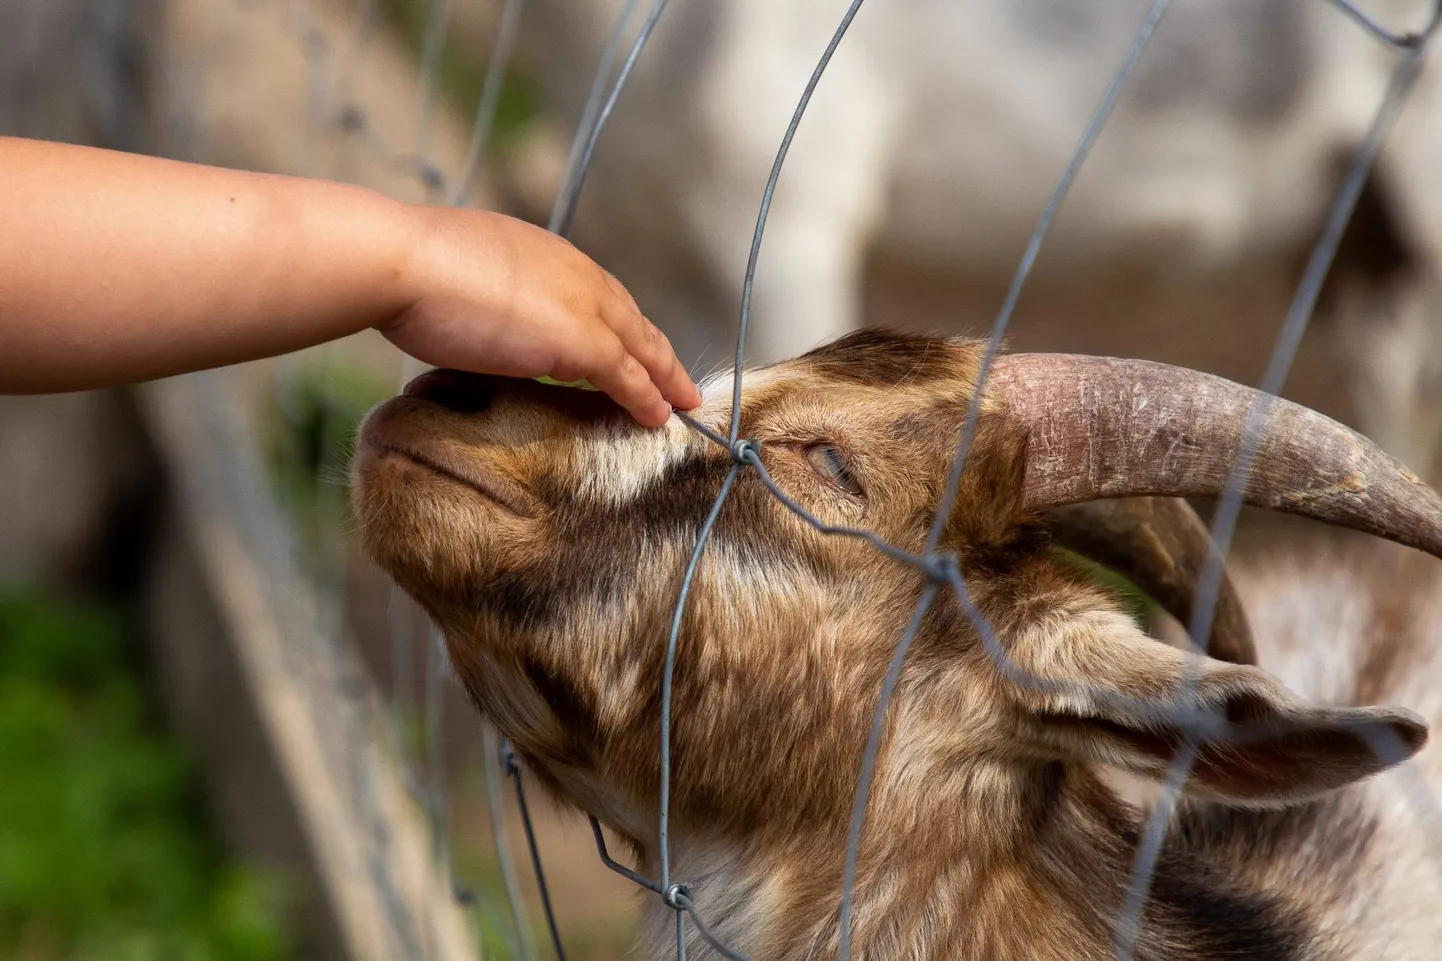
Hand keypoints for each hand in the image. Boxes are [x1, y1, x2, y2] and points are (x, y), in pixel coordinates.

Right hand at [381, 208, 700, 427]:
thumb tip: (464, 314)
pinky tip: (661, 416)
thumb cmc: (405, 270)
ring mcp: (581, 305)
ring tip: (682, 401)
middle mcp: (572, 271)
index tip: (630, 343)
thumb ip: (477, 295)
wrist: (402, 263)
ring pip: (639, 345)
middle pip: (628, 316)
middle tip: (675, 375)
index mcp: (543, 251)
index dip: (616, 321)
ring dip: (664, 375)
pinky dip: (648, 396)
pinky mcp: (581, 341)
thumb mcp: (452, 274)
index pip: (594, 291)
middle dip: (653, 348)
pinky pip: (627, 376)